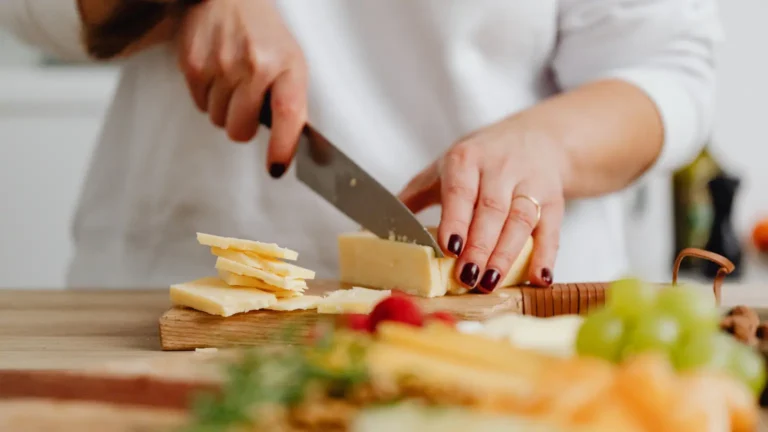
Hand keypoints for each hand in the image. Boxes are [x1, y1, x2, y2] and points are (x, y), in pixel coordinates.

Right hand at [177, 0, 307, 176]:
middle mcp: (254, 65)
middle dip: (243, 126)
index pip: (288, 115)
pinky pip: (199, 104)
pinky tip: (217, 74)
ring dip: (225, 110)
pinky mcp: (193, 64)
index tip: (277, 167)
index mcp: (286, 66)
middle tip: (248, 104)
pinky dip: (207, 96)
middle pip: (240, 130)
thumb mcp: (291, 61)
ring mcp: (221, 65)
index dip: (282, 147)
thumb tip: (294, 147)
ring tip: (233, 81)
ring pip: (218, 120)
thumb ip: (292, 101)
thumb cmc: (265, 33)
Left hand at [399, 120, 569, 290]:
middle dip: (479, 245)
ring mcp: (530, 184)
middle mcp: (500, 168)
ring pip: (521, 221)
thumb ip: (413, 196)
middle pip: (491, 210)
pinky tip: (539, 278)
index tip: (449, 246)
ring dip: (507, 255)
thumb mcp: (445, 169)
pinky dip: (546, 256)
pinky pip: (551, 229)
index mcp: (467, 159)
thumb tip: (369, 226)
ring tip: (490, 282)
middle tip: (467, 277)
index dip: (457, 219)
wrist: (539, 138)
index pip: (461, 191)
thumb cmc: (482, 159)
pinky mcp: (554, 200)